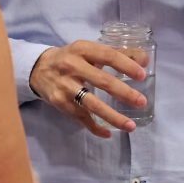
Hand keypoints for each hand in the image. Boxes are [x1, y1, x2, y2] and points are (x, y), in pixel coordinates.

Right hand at [29, 40, 147, 136]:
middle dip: (124, 93)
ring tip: (130, 126)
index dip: (125, 65)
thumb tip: (145, 60)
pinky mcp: (60, 102)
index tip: (142, 75)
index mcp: (82, 49)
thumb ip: (118, 53)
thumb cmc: (72, 58)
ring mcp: (65, 86)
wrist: (39, 69)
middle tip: (141, 102)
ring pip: (92, 104)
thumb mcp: (90, 50)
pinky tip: (108, 133)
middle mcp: (72, 66)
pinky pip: (81, 118)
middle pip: (102, 81)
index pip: (107, 55)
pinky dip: (95, 127)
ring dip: (113, 117)